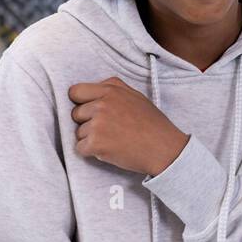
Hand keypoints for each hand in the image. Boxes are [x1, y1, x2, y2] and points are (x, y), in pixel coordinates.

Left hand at [69, 76, 188, 175]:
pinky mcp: (96, 142)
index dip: (81, 102)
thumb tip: (94, 89)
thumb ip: (114, 90)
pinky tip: (111, 150)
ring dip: (91, 139)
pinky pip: (80, 148)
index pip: (76, 91)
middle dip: (88, 122)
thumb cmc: (154, 125)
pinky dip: (92, 152)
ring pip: (78, 132)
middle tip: (110, 129)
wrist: (165, 149)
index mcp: (111, 90)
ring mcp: (98, 123)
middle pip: (76, 113)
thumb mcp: (137, 97)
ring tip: (114, 140)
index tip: (90, 111)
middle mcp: (102, 104)